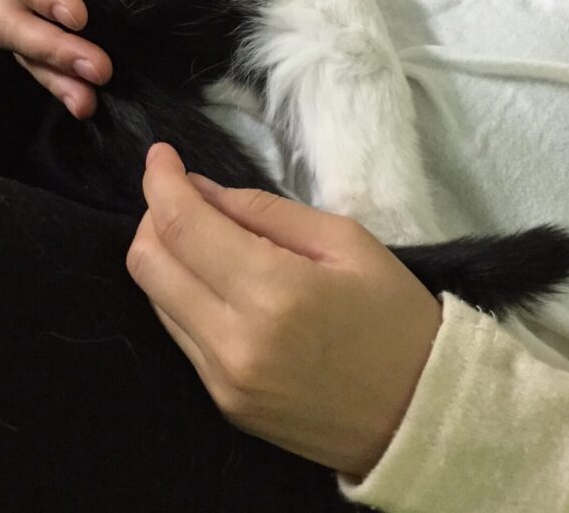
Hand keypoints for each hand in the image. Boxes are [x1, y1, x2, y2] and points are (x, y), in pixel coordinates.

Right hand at [0, 0, 111, 116]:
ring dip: (52, 74)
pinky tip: (81, 103)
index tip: (79, 16)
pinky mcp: (16, 19)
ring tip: (87, 98)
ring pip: (16, 45)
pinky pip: (28, 56)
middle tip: (97, 67)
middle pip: (8, 18)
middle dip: (51, 47)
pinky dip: (53, 81)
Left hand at [126, 144, 442, 478]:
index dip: (160, 182)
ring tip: (204, 233)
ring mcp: (222, 380)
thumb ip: (263, 211)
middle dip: (152, 215)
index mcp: (272, 292)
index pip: (183, 227)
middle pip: (148, 264)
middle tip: (182, 193)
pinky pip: (180, 334)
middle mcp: (233, 341)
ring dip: (165, 255)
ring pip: (155, 299)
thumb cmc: (394, 315)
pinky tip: (217, 278)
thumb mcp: (344, 240)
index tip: (161, 154)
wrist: (420, 414)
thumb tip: (199, 192)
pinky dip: (183, 294)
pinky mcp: (223, 404)